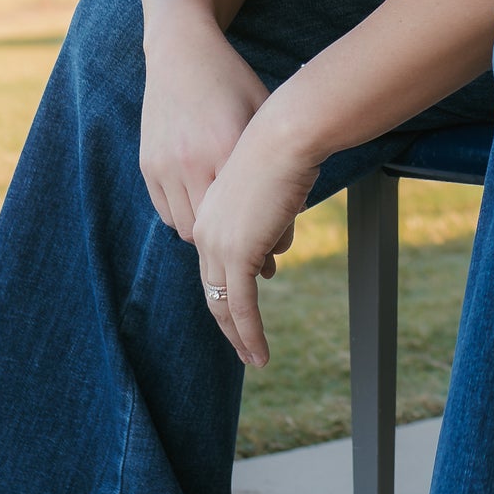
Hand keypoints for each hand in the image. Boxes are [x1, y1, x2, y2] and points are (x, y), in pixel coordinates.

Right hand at [139, 19, 268, 240]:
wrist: (182, 52)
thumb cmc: (233, 81)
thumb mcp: (264, 112)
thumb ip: (277, 158)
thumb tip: (297, 207)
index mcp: (227, 147)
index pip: (246, 216)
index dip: (263, 238)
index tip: (278, 245)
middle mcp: (192, 161)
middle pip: (213, 232)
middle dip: (232, 244)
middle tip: (252, 246)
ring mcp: (165, 165)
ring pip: (185, 227)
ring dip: (207, 232)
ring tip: (228, 225)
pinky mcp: (149, 164)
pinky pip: (165, 211)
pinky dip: (185, 216)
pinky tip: (205, 205)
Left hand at [190, 100, 322, 367]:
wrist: (284, 135)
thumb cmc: (286, 150)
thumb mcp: (272, 190)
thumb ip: (266, 223)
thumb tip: (271, 255)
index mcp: (211, 212)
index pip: (215, 261)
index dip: (228, 288)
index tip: (243, 307)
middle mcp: (207, 232)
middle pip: (213, 288)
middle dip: (228, 321)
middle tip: (242, 345)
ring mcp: (219, 245)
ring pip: (224, 305)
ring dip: (240, 336)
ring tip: (253, 358)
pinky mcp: (238, 256)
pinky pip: (241, 307)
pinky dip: (250, 335)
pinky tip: (260, 354)